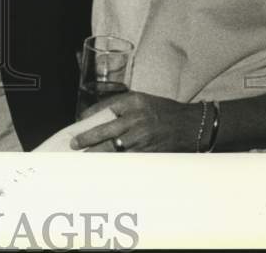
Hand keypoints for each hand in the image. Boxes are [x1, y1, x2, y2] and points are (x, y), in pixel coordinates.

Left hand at [70, 92, 203, 151]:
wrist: (191, 125)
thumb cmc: (163, 111)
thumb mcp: (141, 100)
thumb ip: (120, 107)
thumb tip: (95, 117)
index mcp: (133, 102)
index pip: (105, 107)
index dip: (89, 116)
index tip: (78, 122)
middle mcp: (137, 118)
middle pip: (106, 130)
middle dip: (88, 139)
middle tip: (75, 145)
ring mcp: (143, 136)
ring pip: (114, 148)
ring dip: (98, 154)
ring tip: (84, 158)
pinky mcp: (150, 152)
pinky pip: (127, 159)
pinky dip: (115, 162)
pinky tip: (104, 165)